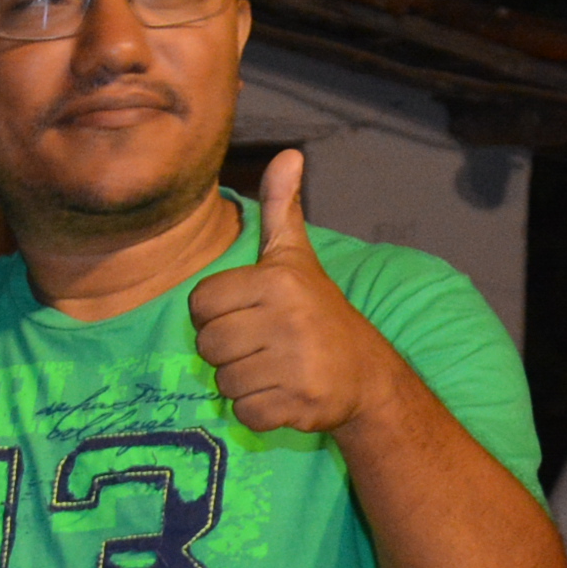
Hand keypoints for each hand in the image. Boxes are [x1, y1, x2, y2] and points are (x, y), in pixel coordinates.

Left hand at [188, 148, 390, 436]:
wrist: (365, 373)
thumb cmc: (318, 311)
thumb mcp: (296, 257)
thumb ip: (281, 209)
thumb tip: (287, 154)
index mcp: (276, 280)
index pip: (200, 304)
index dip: (218, 314)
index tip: (249, 314)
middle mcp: (286, 318)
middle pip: (207, 345)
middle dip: (228, 352)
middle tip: (263, 346)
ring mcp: (294, 363)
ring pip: (222, 382)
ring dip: (242, 382)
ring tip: (275, 368)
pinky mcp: (298, 403)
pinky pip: (243, 413)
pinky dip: (258, 411)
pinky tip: (283, 393)